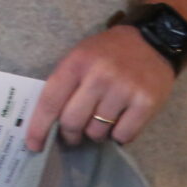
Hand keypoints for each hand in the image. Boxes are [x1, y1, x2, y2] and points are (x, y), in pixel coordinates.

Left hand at [26, 23, 176, 151]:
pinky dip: (120, 135)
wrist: (153, 40)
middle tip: (74, 135)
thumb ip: (65, 85)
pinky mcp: (146, 102)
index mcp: (77, 62)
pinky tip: (122, 120)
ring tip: (103, 119)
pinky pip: (123, 135)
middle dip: (70, 135)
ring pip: (97, 132)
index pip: (50, 101)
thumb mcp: (80, 56)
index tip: (34, 146)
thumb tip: (49, 123)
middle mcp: (99, 75)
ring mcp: (124, 89)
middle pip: (72, 122)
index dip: (39, 127)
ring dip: (96, 133)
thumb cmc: (109, 52)